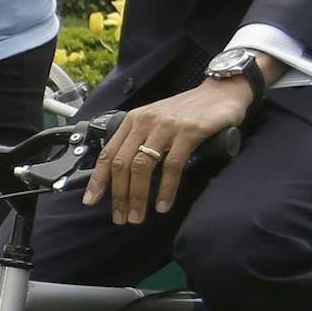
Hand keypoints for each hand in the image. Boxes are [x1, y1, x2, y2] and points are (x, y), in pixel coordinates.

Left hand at [83, 78, 250, 222]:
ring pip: (142, 167)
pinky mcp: (188, 132)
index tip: (90, 200)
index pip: (107, 153)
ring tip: (137, 216)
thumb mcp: (156, 121)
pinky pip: (171, 166)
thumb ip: (141, 140)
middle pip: (122, 164)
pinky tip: (163, 205)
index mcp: (133, 121)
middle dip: (118, 195)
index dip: (98, 179)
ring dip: (137, 196)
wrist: (220, 92)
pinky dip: (165, 189)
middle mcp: (145, 122)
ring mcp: (165, 127)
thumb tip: (124, 172)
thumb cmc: (188, 111)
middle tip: (120, 218)